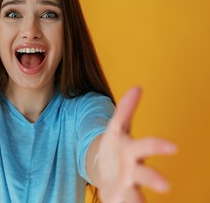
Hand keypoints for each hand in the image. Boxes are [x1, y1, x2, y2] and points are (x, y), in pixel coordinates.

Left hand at [96, 87, 176, 202]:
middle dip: (154, 178)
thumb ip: (126, 109)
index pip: (147, 146)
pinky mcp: (116, 198)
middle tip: (166, 186)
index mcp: (132, 150)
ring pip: (134, 196)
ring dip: (136, 201)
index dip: (158, 145)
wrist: (106, 168)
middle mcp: (133, 170)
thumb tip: (137, 87)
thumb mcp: (116, 126)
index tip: (173, 146)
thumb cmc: (116, 146)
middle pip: (145, 174)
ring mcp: (126, 186)